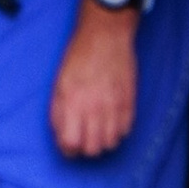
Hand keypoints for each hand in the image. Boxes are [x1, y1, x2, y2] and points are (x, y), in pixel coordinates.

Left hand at [51, 0, 138, 156]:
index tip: (68, 145)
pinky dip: (118, 132)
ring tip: (97, 131)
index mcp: (73, 103)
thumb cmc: (77, 60)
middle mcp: (95, 107)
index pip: (71, 144)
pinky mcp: (129, 101)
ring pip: (111, 143)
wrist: (105, 38)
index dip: (68, 150)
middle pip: (93, 149)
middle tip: (83, 139)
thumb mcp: (58, 85)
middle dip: (85, 149)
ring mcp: (115, 105)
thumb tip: (62, 137)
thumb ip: (59, 113)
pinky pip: (126, 130)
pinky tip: (110, 122)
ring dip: (103, 142)